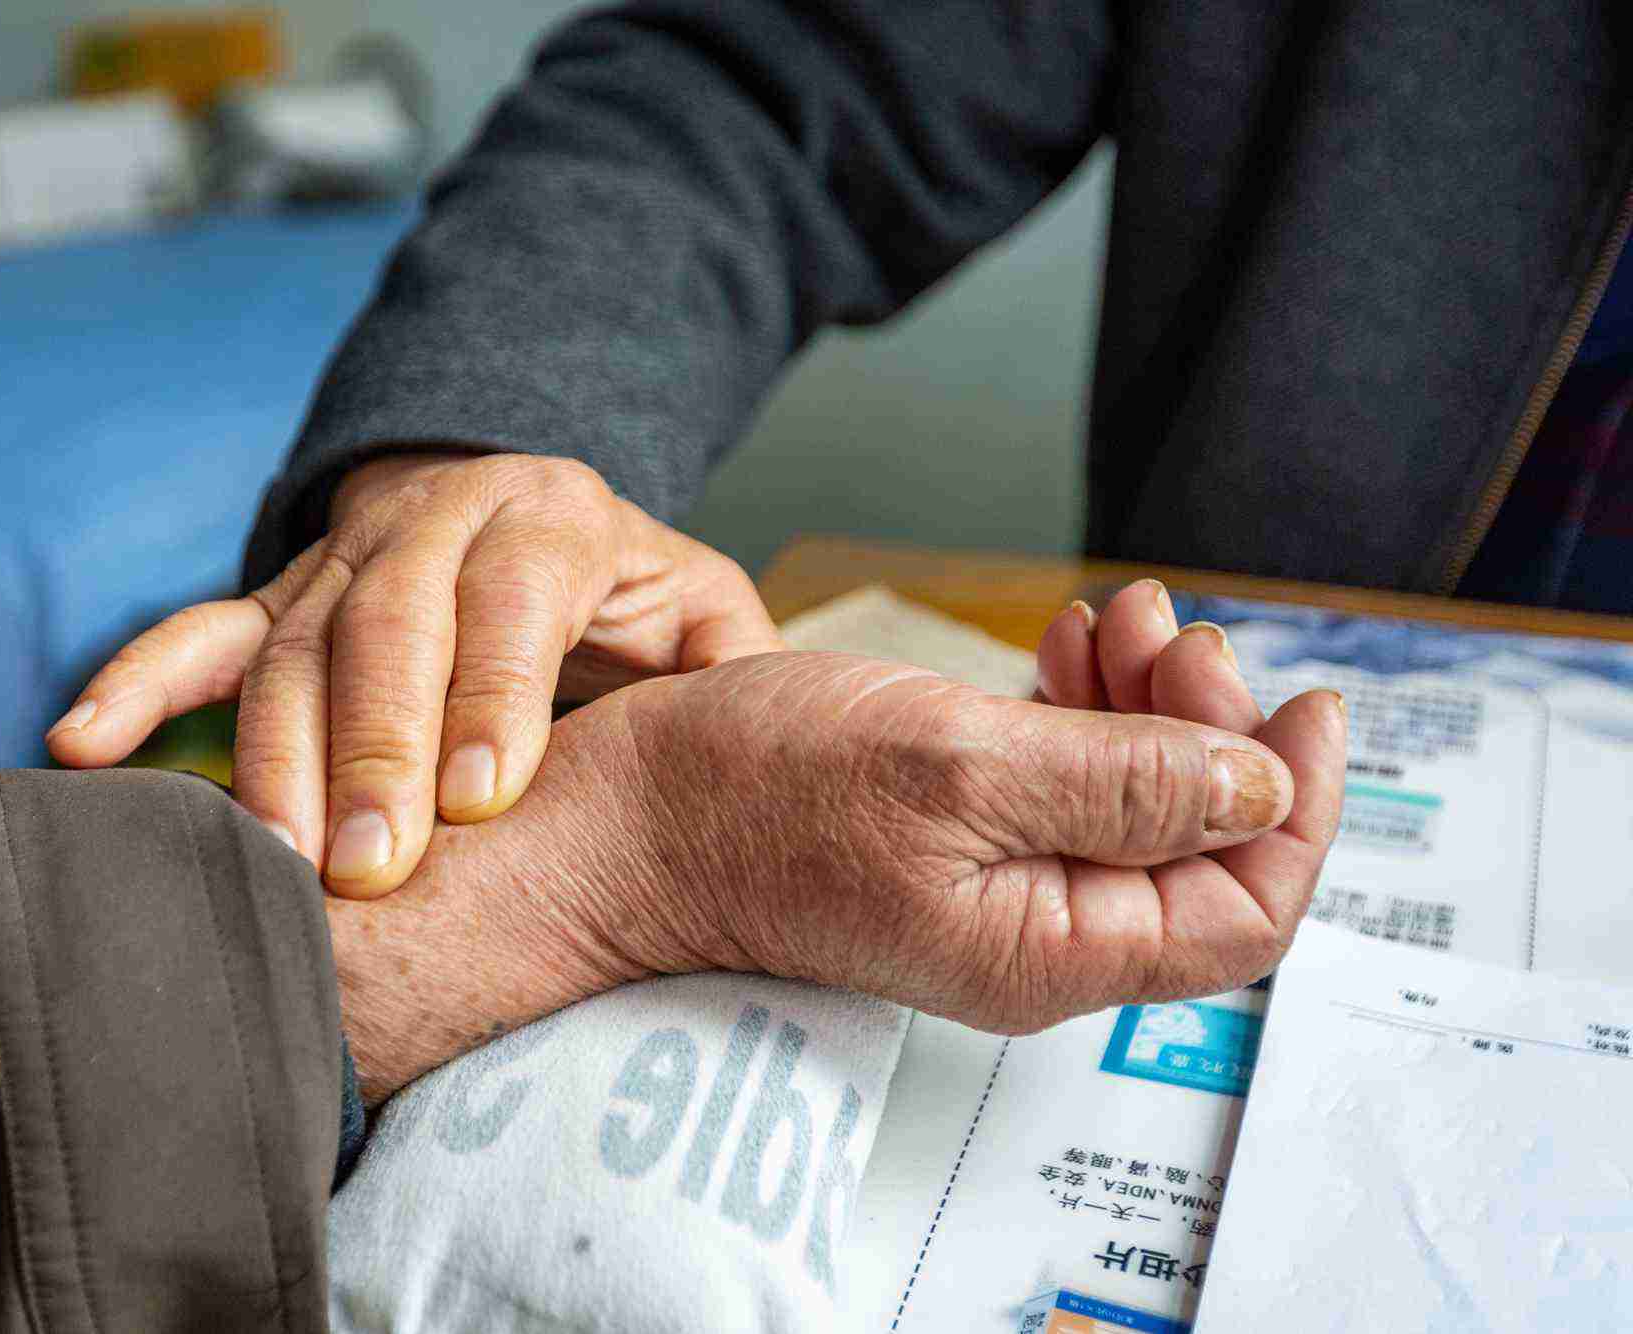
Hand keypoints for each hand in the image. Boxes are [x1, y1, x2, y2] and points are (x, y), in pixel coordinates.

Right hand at [46, 450, 781, 897]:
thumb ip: (731, 671)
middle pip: (391, 620)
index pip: (516, 594)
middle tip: (367, 867)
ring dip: (269, 750)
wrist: (526, 513)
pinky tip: (81, 746)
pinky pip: (199, 632)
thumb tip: (756, 755)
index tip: (478, 801)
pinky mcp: (281, 595)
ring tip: (263, 859)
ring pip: (293, 641)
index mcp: (554, 516)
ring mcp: (344, 555)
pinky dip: (137, 684)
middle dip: (373, 744)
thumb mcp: (702, 614)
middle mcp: (438, 518)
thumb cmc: (626, 600)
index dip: (493, 691)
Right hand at [327, 581, 1345, 1101]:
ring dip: (1148, 702)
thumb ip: (1122, 782)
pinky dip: (1084, 707)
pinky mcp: (950, 838)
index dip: (1302, 804)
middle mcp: (1036, 932)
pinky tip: (1063, 646)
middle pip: (1201, 844)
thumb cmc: (749, 796)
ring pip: (1132, 801)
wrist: (615, 818)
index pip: (1248, 908)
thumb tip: (1266, 787)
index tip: (1307, 698)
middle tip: (1167, 628)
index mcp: (1051, 947)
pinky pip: (1061, 782)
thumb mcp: (955, 764)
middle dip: (1213, 725)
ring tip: (1112, 615)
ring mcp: (993, 887)